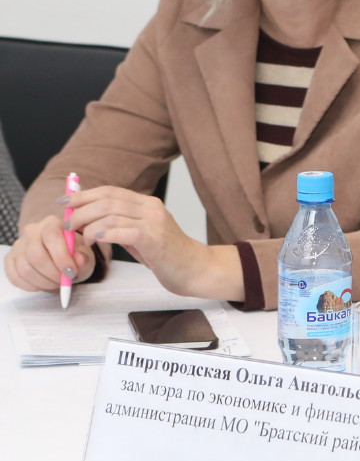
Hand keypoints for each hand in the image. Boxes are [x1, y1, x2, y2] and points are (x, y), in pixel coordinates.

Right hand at [4, 213, 97, 292]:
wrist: (60, 255)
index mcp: (52, 223)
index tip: (72, 273)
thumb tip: (79, 260)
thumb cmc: (73, 254)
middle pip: (36, 255)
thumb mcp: (84, 255)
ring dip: (43, 282)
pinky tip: (43, 285)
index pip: (52, 236)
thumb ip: (83, 257)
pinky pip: (15, 276)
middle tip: (64, 282)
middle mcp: (31, 231)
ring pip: (25, 268)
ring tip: (56, 284)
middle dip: (52, 273)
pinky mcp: (10, 258)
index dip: (62, 257)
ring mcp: (18, 245)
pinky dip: (31, 286)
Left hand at [63, 186, 228, 298]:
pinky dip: (104, 234)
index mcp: (148, 204)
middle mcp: (151, 208)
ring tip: (80, 238)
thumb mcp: (141, 234)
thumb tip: (88, 219)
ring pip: (111, 214)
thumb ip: (120, 224)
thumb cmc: (167, 255)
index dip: (83, 195)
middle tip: (66, 225)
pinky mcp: (155, 239)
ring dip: (88, 226)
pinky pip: (123, 231)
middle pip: (107, 201)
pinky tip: (95, 240)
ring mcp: (154, 223)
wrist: (196, 269)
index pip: (110, 191)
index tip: (63, 202)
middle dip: (80, 211)